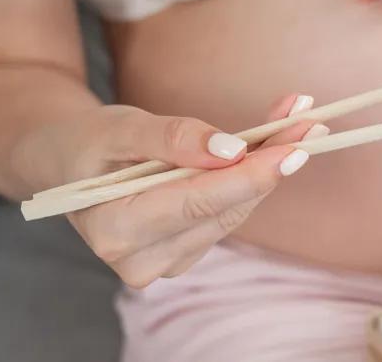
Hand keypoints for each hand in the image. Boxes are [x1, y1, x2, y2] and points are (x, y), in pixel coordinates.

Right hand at [13, 94, 328, 287]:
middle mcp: (141, 259)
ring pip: (237, 210)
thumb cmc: (89, 141)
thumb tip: (233, 151)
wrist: (71, 163)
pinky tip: (278, 142)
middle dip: (272, 161)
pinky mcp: (188, 251)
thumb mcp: (120, 127)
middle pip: (226, 208)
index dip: (250, 176)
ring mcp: (167, 261)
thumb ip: (172, 138)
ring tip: (298, 119)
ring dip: (271, 163)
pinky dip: (256, 174)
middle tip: (310, 121)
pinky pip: (232, 211)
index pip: (198, 203)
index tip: (294, 147)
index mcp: (114, 229)